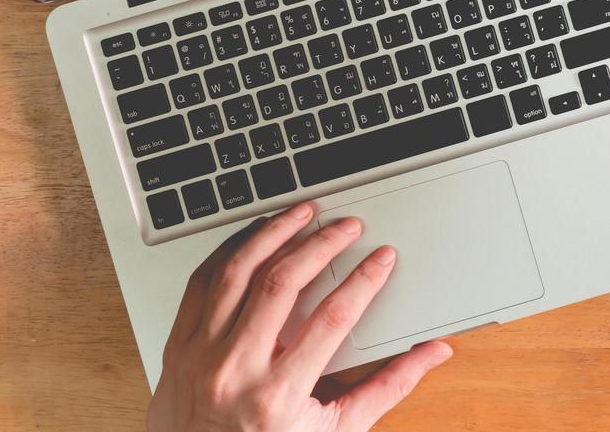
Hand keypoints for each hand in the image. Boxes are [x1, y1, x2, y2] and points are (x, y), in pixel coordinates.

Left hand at [148, 201, 450, 431]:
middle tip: (348, 226)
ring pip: (237, 272)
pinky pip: (201, 282)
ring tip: (302, 212)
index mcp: (278, 397)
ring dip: (273, 233)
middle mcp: (235, 371)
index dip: (364, 281)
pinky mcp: (177, 346)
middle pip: (282, 283)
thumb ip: (386, 388)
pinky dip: (230, 251)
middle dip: (322, 244)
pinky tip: (255, 235)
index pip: (332, 319)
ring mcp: (200, 355)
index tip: (383, 257)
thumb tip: (432, 354)